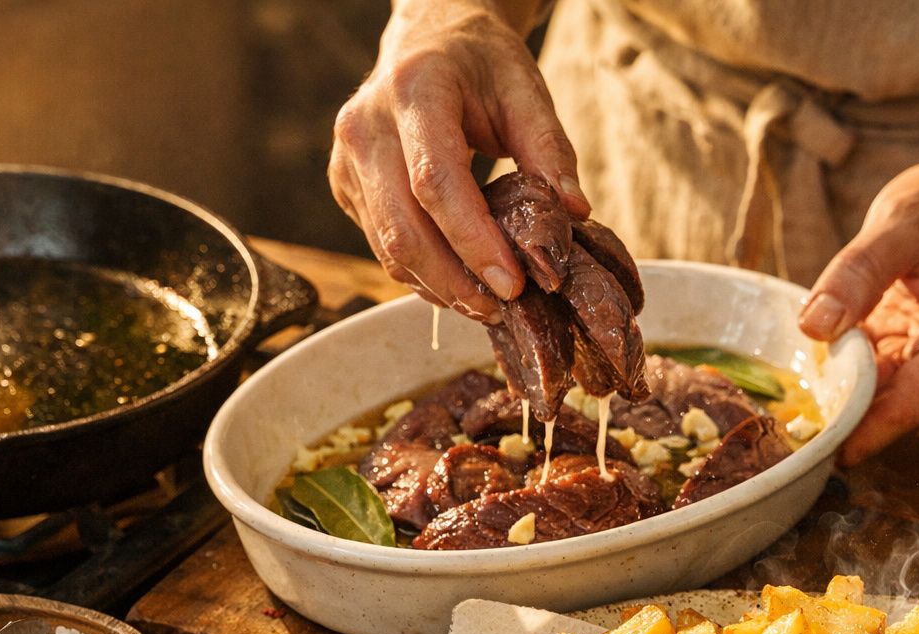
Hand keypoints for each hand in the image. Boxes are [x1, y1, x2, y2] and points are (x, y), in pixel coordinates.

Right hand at [329, 0, 588, 321]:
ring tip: (488, 304)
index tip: (513, 284)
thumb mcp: (524, 88)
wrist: (427, 39)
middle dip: (455, 282)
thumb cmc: (478, 63)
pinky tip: (460, 283)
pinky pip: (382, 247)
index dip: (473, 242)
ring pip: (388, 249)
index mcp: (412, 91)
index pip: (436, 183)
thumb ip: (549, 148)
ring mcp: (347, 161)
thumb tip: (573, 212)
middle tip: (503, 308)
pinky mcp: (345, 187)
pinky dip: (423, 274)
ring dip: (440, 287)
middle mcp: (365, 128)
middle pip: (403, 230)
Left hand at [798, 156, 918, 465]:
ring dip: (838, 403)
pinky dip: (845, 388)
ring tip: (791, 392)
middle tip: (776, 419)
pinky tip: (816, 373)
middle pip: (892, 417)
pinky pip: (877, 395)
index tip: (816, 455)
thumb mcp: (901, 222)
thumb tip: (816, 325)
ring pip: (881, 412)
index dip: (862, 434)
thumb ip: (859, 271)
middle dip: (838, 418)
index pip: (912, 404)